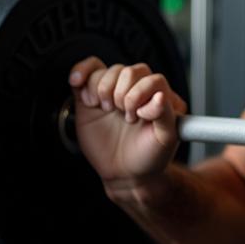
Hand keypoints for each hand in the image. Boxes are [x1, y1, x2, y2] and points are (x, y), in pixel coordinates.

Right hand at [68, 57, 186, 184]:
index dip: (141, 94)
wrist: (125, 173)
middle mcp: (138, 91)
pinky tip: (78, 84)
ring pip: (107, 71)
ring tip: (105, 109)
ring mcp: (115, 92)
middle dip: (122, 94)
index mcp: (161, 98)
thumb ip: (165, 115)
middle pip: (128, 71)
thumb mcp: (165, 139)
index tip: (137, 116)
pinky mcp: (92, 96)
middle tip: (122, 116)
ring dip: (103, 89)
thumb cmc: (149, 156)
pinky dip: (81, 72)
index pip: (153, 79)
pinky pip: (87, 70)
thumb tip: (160, 95)